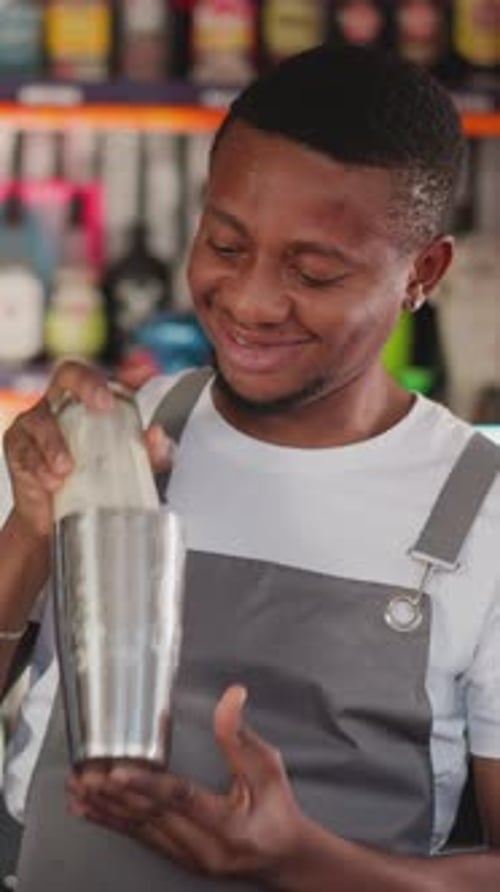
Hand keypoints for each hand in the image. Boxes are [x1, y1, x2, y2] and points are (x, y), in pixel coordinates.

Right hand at [3, 359, 171, 536]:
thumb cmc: (92, 480)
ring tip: (67, 467)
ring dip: (55, 443)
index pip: (94, 375)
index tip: (121, 388)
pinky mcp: (18, 446)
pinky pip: (25, 450)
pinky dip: (40, 466)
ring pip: (42, 419)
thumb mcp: (128, 467)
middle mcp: (60, 404)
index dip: (106, 375)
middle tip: (103, 405)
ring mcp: (35, 423)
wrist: (57, 517)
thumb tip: (158, 437)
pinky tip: (52, 481)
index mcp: (85, 402)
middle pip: (68, 375)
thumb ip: (149, 453)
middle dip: (87, 385)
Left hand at [67, 686, 306, 881]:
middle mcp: (204, 847)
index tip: (118, 772)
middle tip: (85, 775)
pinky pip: (140, 838)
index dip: (148, 785)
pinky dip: (112, 822)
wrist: (283, 856)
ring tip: (78, 790)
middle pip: (151, 817)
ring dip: (106, 809)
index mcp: (229, 825)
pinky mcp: (177, 857)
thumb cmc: (277, 807)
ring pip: (140, 829)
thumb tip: (231, 695)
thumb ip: (241, 735)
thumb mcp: (267, 767)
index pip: (181, 800)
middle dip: (114, 796)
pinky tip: (90, 811)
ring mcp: (188, 857)